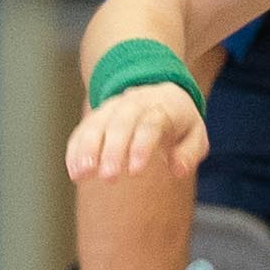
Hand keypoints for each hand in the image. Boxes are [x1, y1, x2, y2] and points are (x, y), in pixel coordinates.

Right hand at [64, 81, 205, 185]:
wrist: (158, 92)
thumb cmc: (178, 120)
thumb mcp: (195, 133)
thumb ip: (190, 153)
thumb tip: (178, 170)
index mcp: (160, 108)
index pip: (149, 125)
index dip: (141, 147)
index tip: (135, 172)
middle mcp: (132, 105)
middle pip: (120, 125)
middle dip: (112, 151)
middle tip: (109, 177)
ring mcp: (111, 109)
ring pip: (96, 125)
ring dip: (87, 150)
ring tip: (81, 174)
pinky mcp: (95, 118)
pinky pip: (82, 131)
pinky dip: (75, 150)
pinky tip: (74, 171)